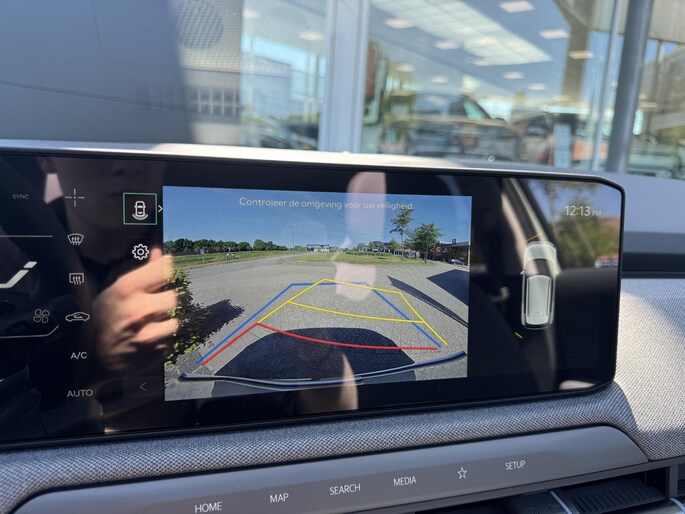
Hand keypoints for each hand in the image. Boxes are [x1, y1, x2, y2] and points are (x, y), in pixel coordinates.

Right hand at [93, 248, 177, 373]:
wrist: (91, 360)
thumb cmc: (101, 320)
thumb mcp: (113, 291)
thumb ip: (142, 272)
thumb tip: (159, 252)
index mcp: (125, 290)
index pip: (164, 269)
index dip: (165, 270)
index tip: (161, 274)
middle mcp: (138, 311)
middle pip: (173, 297)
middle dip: (163, 301)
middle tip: (150, 306)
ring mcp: (148, 334)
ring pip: (174, 320)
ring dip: (164, 322)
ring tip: (147, 324)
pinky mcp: (156, 351)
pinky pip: (170, 339)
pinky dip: (161, 338)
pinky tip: (145, 338)